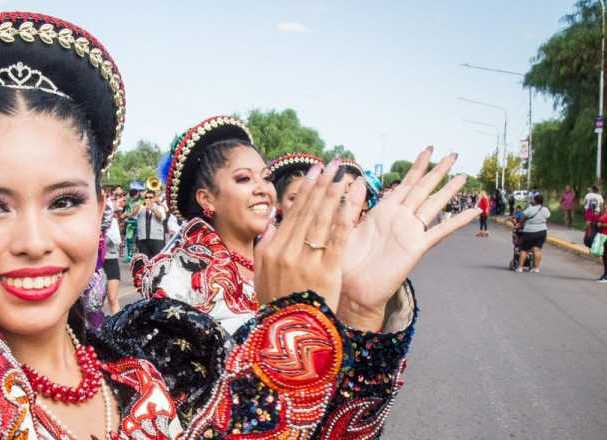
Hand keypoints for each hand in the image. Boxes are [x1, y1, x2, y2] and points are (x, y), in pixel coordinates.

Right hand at [254, 160, 365, 309]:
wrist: (289, 334)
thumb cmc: (278, 305)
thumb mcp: (262, 277)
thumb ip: (266, 248)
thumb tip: (273, 223)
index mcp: (270, 251)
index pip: (291, 214)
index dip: (305, 191)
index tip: (313, 173)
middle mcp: (286, 252)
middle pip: (307, 212)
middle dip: (321, 185)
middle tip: (332, 164)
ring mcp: (306, 260)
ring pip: (321, 221)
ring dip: (333, 195)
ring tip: (343, 176)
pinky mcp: (326, 271)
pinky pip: (336, 240)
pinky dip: (344, 219)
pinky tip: (352, 203)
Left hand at [338, 148, 478, 330]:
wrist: (350, 290)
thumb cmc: (344, 261)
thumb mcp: (344, 226)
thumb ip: (352, 204)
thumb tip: (355, 179)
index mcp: (382, 211)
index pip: (404, 184)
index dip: (416, 168)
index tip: (428, 150)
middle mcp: (399, 219)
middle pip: (423, 189)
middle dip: (437, 171)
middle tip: (453, 154)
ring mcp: (409, 232)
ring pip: (433, 205)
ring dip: (448, 190)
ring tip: (464, 175)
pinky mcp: (416, 247)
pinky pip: (440, 231)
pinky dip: (457, 221)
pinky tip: (473, 211)